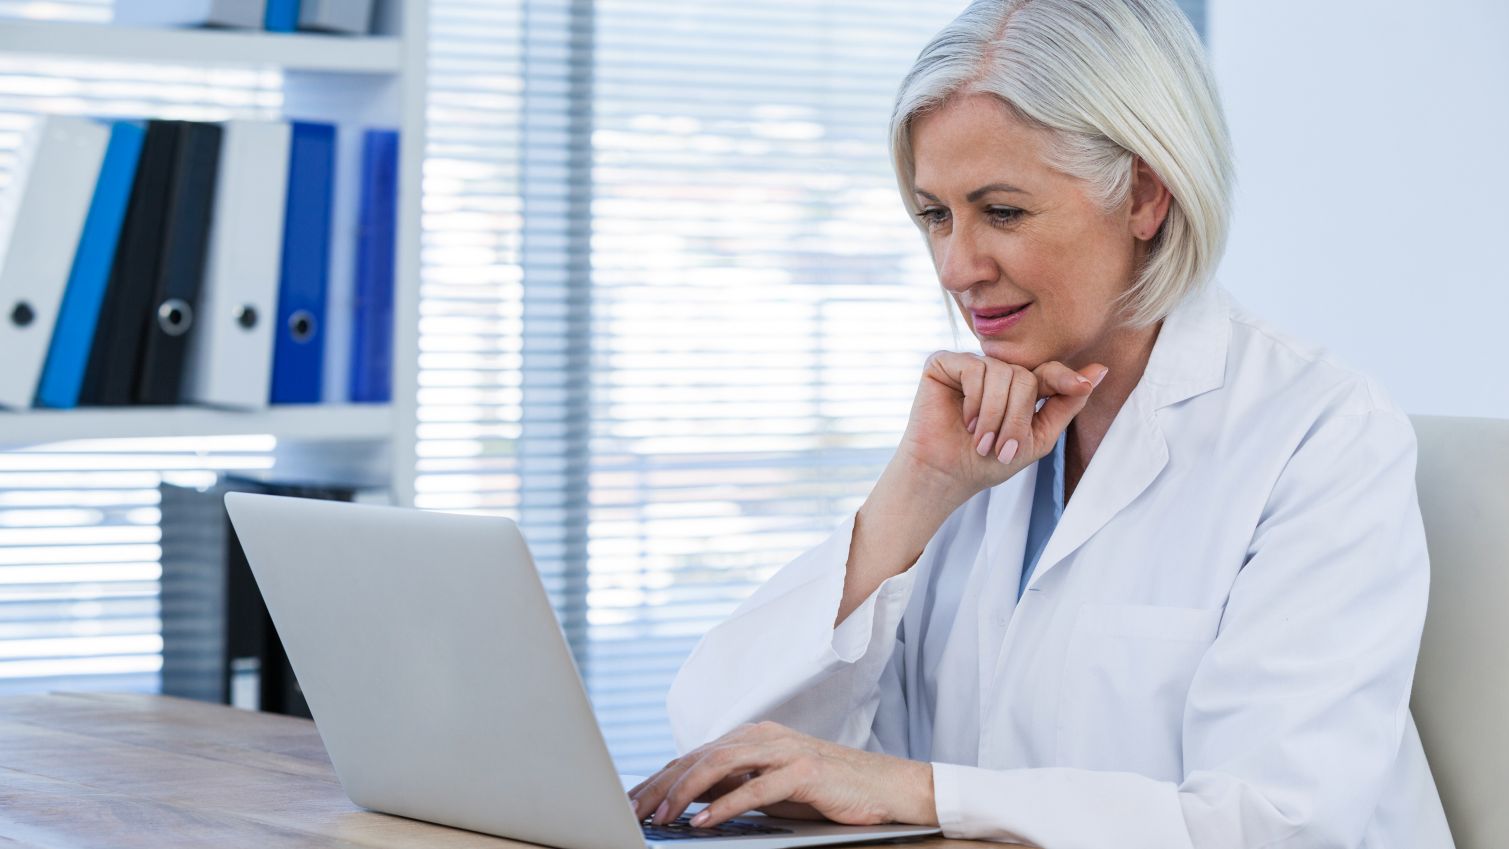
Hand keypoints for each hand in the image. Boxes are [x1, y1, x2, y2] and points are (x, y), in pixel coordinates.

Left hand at [626, 721, 936, 829]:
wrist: (888, 787)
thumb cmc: (829, 791)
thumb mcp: (772, 788)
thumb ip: (734, 786)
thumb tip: (688, 799)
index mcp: (753, 737)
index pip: (695, 755)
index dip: (659, 778)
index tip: (632, 801)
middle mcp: (764, 737)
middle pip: (698, 757)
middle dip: (660, 785)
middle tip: (633, 812)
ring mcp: (785, 750)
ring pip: (719, 766)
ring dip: (683, 793)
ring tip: (660, 817)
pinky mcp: (804, 771)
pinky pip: (754, 788)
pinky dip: (723, 806)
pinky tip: (700, 822)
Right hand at [896, 351, 1107, 502]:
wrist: (945, 476)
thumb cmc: (988, 462)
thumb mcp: (1038, 437)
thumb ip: (1067, 404)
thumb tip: (1101, 370)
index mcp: (1019, 386)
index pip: (1048, 372)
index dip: (1065, 377)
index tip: (1082, 385)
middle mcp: (996, 370)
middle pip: (1025, 377)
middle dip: (1016, 418)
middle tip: (1000, 448)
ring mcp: (970, 364)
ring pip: (1002, 373)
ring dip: (994, 415)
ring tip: (981, 440)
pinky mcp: (944, 363)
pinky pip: (975, 369)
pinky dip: (975, 401)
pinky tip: (966, 420)